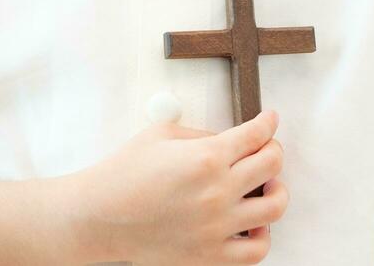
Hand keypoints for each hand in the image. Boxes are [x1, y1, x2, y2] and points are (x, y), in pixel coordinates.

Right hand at [62, 108, 288, 264]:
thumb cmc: (124, 173)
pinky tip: (252, 222)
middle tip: (265, 149)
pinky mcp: (209, 255)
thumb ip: (204, 135)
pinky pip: (257, 251)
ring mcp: (216, 226)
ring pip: (275, 207)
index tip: (269, 121)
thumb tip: (232, 139)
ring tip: (264, 186)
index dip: (268, 123)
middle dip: (273, 150)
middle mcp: (218, 191)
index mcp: (207, 157)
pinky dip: (264, 235)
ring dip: (277, 191)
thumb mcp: (163, 134)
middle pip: (273, 164)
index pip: (258, 134)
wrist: (97, 217)